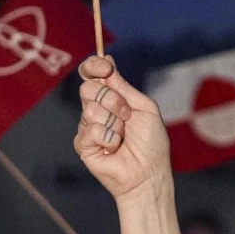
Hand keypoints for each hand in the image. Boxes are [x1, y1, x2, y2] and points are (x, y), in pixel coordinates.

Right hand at [72, 57, 172, 200]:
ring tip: (123, 137)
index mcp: (110, 98)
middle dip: (112, 100)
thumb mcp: (144, 108)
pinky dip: (108, 139)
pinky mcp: (83, 145)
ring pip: (90, 110)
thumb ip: (124, 87)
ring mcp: (88, 127)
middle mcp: (97, 110)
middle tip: (126, 115)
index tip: (105, 68)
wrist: (148, 173)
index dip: (94, 66)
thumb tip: (108, 61)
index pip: (91, 74)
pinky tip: (114, 149)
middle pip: (87, 88)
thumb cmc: (151, 143)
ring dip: (114, 123)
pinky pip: (90, 131)